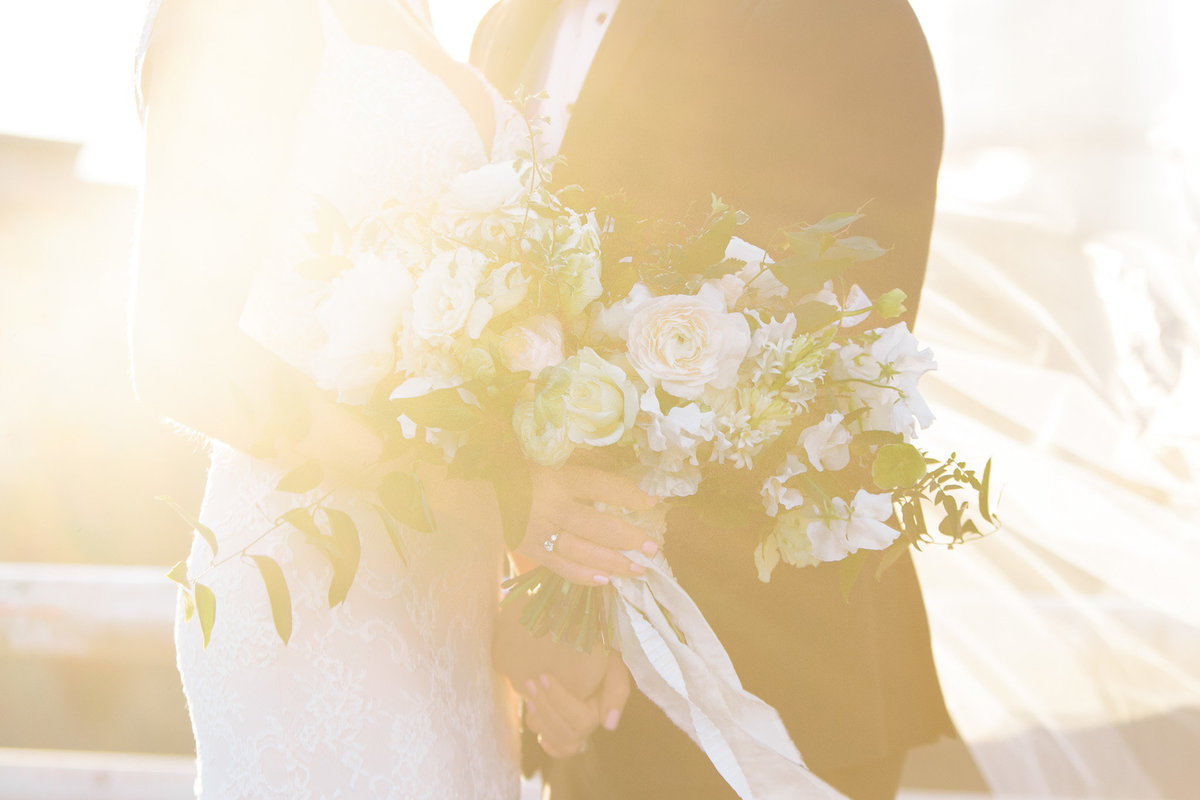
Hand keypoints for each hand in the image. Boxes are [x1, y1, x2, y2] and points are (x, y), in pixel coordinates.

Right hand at [517, 462, 658, 584]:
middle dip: (629, 538)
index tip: (650, 502)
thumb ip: (586, 463)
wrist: (481, 485)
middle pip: (598, 527)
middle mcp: (551, 507)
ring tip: (638, 569)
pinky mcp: (529, 549)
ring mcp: (539, 532)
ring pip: (583, 552)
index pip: (601, 487)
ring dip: (614, 563)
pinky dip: (584, 576)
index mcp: (559, 478)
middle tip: (652, 548)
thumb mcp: (554, 457)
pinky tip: (605, 580)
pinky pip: (561, 568)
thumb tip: (622, 471)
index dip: (628, 495)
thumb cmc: (524, 466)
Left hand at [522, 652, 630, 757]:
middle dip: (547, 709)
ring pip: (562, 741)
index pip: (583, 719)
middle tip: (531, 682)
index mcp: (604, 708)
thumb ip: (617, 691)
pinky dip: (549, 742)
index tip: (544, 676)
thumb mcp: (613, 664)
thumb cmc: (601, 652)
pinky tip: (538, 727)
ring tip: (529, 697)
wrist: (586, 643)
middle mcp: (593, 722)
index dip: (560, 702)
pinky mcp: (566, 726)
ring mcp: (579, 727)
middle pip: (570, 733)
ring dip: (542, 723)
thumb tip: (609, 726)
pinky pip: (559, 747)